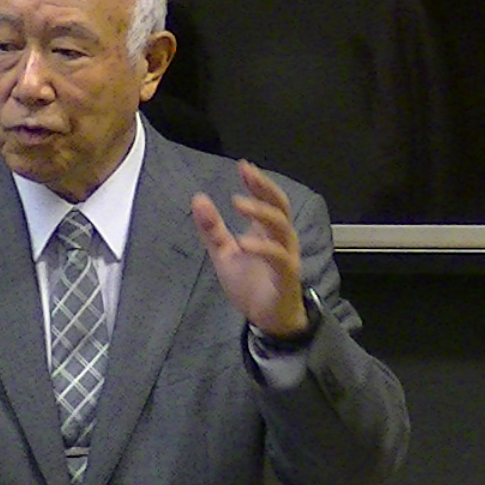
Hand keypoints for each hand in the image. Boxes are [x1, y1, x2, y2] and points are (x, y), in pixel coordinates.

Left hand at [191, 160, 308, 337]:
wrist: (267, 319)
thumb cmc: (250, 284)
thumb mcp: (224, 254)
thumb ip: (212, 228)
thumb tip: (198, 198)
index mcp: (267, 231)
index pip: (267, 199)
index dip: (257, 182)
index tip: (243, 166)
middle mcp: (281, 239)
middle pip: (279, 205)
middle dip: (264, 187)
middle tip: (247, 173)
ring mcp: (285, 256)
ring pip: (280, 227)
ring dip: (260, 212)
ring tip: (238, 203)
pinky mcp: (285, 275)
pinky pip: (278, 257)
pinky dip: (262, 247)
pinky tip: (244, 242)